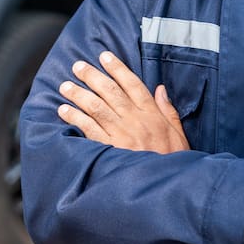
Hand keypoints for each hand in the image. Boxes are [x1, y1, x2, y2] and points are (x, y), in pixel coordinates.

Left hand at [57, 51, 189, 153]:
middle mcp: (135, 120)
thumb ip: (169, 111)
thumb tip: (160, 89)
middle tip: (78, 66)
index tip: (105, 56)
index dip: (118, 68)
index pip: (133, 84)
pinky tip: (64, 110)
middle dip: (92, 76)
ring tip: (65, 86)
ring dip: (79, 94)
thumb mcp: (179, 135)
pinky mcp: (110, 149)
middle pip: (110, 91)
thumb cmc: (172, 162)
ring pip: (96, 107)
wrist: (167, 187)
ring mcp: (121, 134)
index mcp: (152, 115)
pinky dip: (75, 118)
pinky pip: (89, 129)